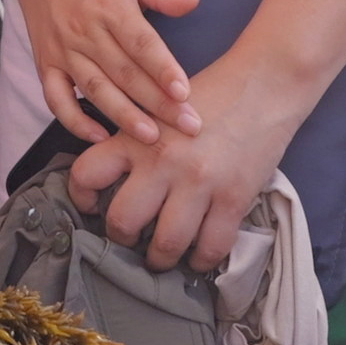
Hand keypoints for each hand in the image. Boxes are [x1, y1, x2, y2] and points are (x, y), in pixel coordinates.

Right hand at [7, 0, 200, 143]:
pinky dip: (74, 120)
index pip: (140, 43)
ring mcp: (63, 50)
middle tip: (188, 127)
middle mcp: (85, 31)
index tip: (184, 93)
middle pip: (124, 73)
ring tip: (150, 138)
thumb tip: (193, 1)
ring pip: (95, 89)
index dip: (162, 69)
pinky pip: (56, 98)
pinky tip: (98, 136)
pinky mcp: (45, 64)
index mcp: (110, 6)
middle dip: (157, 103)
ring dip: (123, 116)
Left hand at [66, 55, 309, 271]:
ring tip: (162, 258)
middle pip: (123, 221)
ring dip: (160, 259)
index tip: (91, 207)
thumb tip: (112, 178)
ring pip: (166, 244)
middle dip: (121, 239)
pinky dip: (202, 260)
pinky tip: (198, 257)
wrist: (264, 84)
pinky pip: (211, 247)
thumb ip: (134, 140)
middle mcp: (162, 162)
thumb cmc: (209, 93)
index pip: (87, 174)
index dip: (80, 197)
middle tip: (130, 240)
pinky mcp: (233, 199)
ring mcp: (198, 183)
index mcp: (136, 137)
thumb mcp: (157, 108)